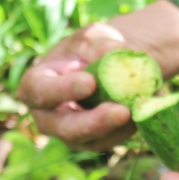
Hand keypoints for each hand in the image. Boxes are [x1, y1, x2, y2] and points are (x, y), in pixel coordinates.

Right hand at [18, 0, 178, 148]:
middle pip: (65, 128)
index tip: (90, 82)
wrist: (108, 67)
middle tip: (122, 111)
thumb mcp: (92, 37)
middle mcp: (47, 115)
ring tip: (139, 107)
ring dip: (117, 128)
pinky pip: (109, 142)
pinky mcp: (92, 142)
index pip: (40, 91)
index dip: (62, 90)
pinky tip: (143, 111)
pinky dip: (128, 129)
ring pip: (90, 141)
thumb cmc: (90, 49)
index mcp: (35, 84)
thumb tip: (112, 54)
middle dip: (94, 122)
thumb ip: (98, 42)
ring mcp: (69, 134)